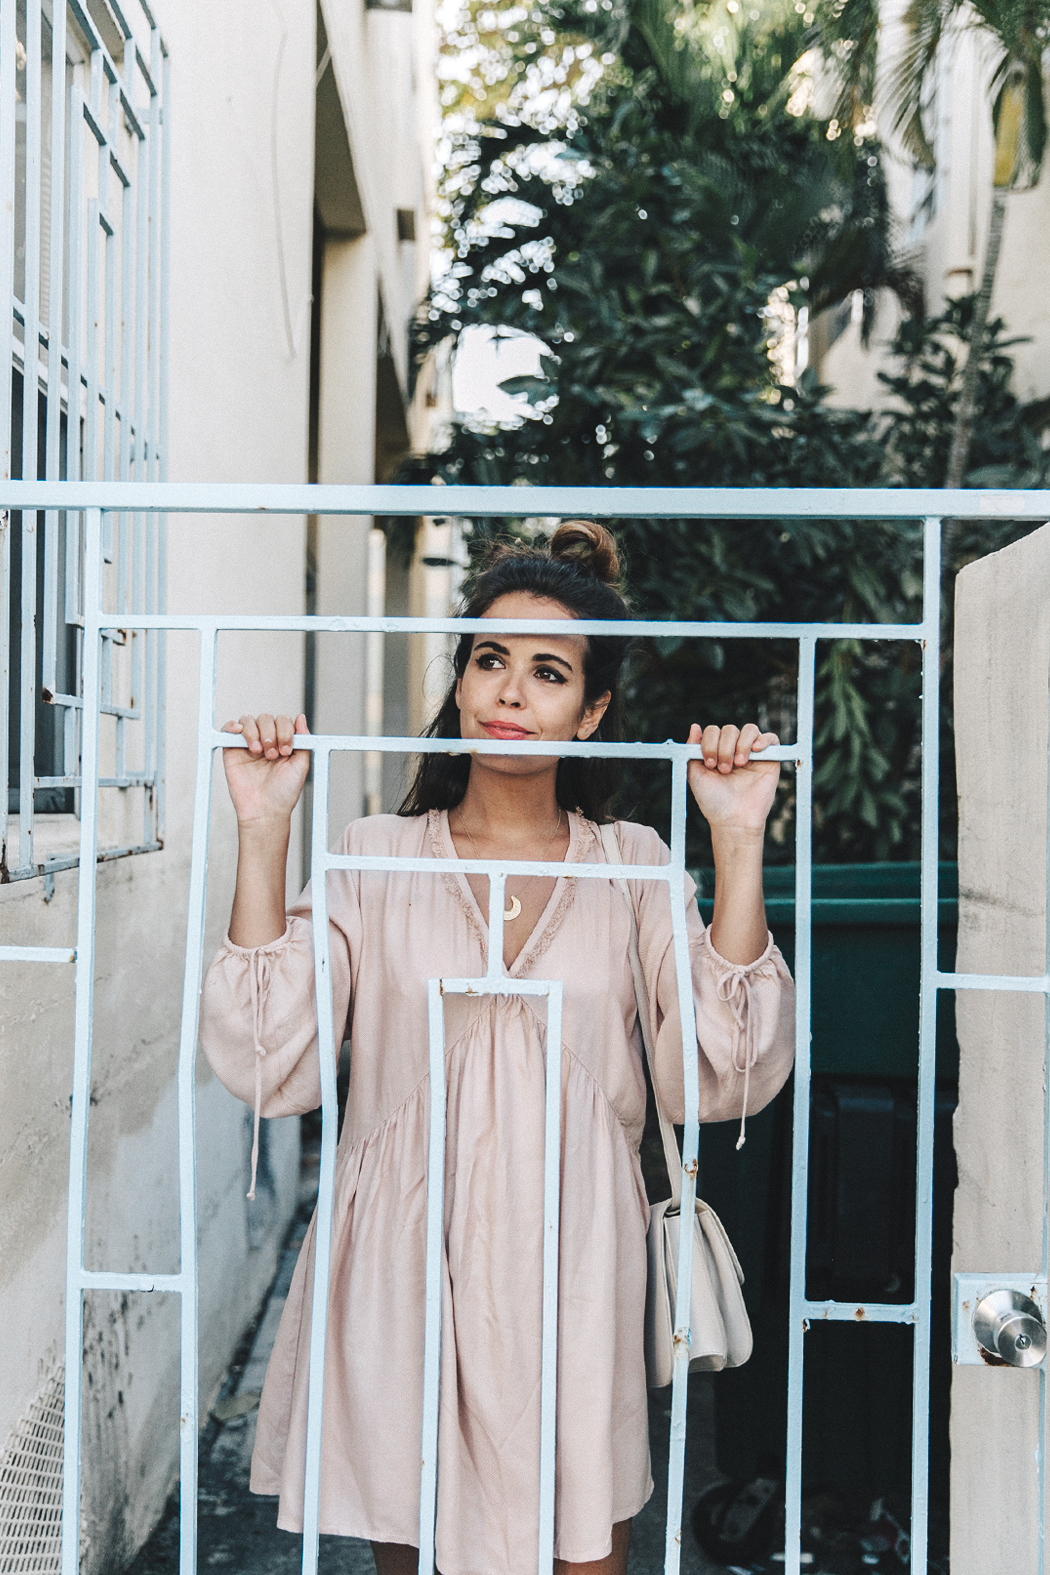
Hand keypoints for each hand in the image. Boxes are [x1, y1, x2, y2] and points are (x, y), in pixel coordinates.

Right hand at [221, 713, 310, 828]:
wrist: (265, 811)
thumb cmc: (284, 792)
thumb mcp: (301, 765)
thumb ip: (303, 740)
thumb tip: (301, 716)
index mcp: (282, 742)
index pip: (283, 721)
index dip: (285, 730)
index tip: (286, 751)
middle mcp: (265, 741)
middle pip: (266, 718)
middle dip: (271, 734)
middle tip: (272, 755)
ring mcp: (247, 745)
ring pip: (248, 720)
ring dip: (255, 732)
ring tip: (258, 752)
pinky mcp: (231, 751)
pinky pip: (228, 729)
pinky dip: (232, 725)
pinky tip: (239, 732)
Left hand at [686, 722, 779, 834]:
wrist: (733, 820)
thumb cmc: (713, 800)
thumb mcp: (695, 774)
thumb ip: (692, 749)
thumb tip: (695, 726)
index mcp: (716, 751)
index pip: (713, 731)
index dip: (709, 743)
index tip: (709, 764)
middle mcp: (734, 749)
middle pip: (730, 729)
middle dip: (724, 747)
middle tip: (724, 769)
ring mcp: (752, 753)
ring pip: (749, 729)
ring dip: (741, 744)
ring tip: (739, 764)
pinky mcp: (770, 759)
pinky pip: (771, 738)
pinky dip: (764, 739)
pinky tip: (755, 750)